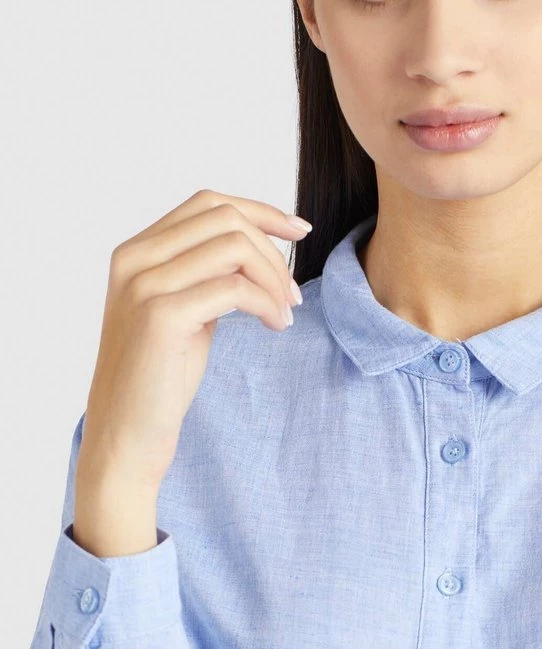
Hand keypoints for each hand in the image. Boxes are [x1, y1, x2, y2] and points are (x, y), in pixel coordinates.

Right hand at [78, 187, 311, 490]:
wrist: (127, 434)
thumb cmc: (159, 381)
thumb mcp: (182, 314)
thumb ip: (203, 277)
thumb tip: (252, 251)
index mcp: (136, 252)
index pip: (207, 204)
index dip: (260, 211)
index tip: (298, 230)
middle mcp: (134, 259)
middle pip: (225, 218)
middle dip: (273, 250)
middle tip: (294, 294)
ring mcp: (145, 285)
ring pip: (233, 247)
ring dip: (274, 277)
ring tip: (285, 314)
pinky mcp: (162, 316)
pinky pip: (234, 289)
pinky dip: (266, 303)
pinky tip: (275, 327)